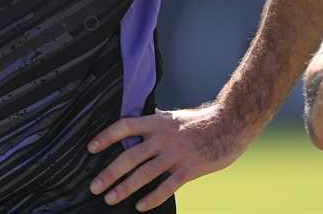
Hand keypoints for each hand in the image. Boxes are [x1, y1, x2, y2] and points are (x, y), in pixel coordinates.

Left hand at [87, 106, 250, 209]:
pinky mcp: (189, 169)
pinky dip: (151, 198)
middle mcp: (164, 138)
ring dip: (124, 188)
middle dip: (109, 173)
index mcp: (158, 122)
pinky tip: (140, 206)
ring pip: (144, 174)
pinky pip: (166, 187)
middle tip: (94, 186)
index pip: (125, 126)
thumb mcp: (174, 118)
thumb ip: (155, 125)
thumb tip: (134, 130)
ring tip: (110, 198)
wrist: (231, 124)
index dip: (106, 136)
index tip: (91, 148)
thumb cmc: (201, 122)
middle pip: (130, 156)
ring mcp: (176, 154)